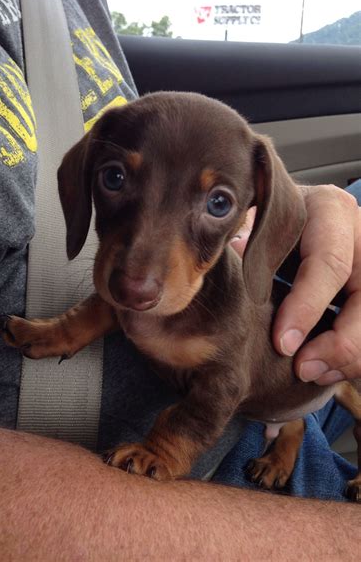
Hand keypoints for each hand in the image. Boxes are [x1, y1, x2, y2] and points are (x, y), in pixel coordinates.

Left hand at [231, 185, 360, 384]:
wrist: (294, 221)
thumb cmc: (269, 224)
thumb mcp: (259, 223)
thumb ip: (248, 240)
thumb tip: (234, 258)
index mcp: (329, 209)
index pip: (329, 264)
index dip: (306, 308)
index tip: (282, 344)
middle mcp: (360, 231)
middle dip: (337, 344)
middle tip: (302, 369)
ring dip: (348, 356)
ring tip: (312, 372)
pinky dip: (352, 357)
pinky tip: (326, 368)